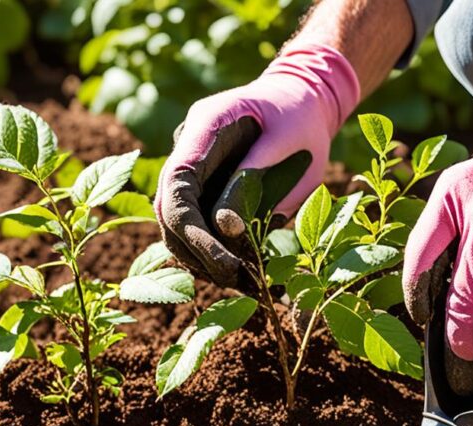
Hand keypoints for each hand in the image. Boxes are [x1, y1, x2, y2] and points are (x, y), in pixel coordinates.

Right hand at [155, 42, 359, 287]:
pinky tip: (242, 272)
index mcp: (204, 125)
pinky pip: (198, 224)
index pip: (177, 184)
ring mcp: (193, 168)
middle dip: (196, 251)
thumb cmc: (300, 114)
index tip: (222, 260)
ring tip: (242, 282)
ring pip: (177, 224)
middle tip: (235, 279)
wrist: (304, 97)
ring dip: (203, 259)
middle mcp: (188, 147)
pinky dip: (215, 252)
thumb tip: (224, 226)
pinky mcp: (204, 187)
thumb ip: (253, 178)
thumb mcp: (286, 140)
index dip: (191, 228)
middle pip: (168, 209)